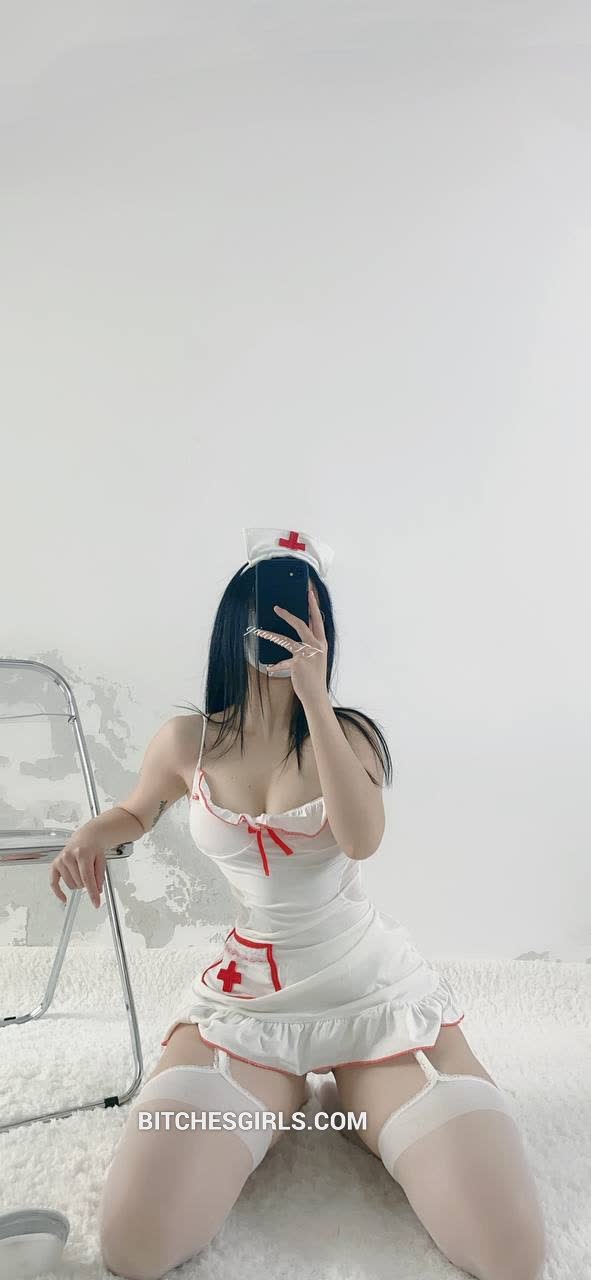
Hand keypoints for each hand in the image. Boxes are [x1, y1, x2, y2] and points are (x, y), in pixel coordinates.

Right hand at [49, 835, 105, 908]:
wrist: (85, 838)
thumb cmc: (93, 849)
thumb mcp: (102, 860)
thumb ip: (100, 876)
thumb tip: (97, 890)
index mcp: (82, 853)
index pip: (87, 878)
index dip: (92, 893)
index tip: (96, 903)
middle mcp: (69, 856)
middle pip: (79, 883)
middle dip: (87, 884)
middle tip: (90, 874)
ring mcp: (60, 860)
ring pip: (70, 885)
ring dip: (78, 884)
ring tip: (81, 873)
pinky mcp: (54, 865)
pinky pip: (53, 883)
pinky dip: (58, 892)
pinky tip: (63, 898)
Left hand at [252, 582, 327, 705]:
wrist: (316, 695)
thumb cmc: (315, 676)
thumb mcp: (317, 657)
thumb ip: (312, 643)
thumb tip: (303, 628)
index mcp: (322, 643)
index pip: (318, 620)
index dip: (313, 606)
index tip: (309, 594)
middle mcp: (316, 646)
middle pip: (301, 624)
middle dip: (288, 615)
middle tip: (277, 608)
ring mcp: (307, 654)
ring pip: (285, 639)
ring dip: (271, 635)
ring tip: (260, 631)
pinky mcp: (298, 663)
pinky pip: (282, 662)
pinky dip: (275, 666)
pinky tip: (270, 668)